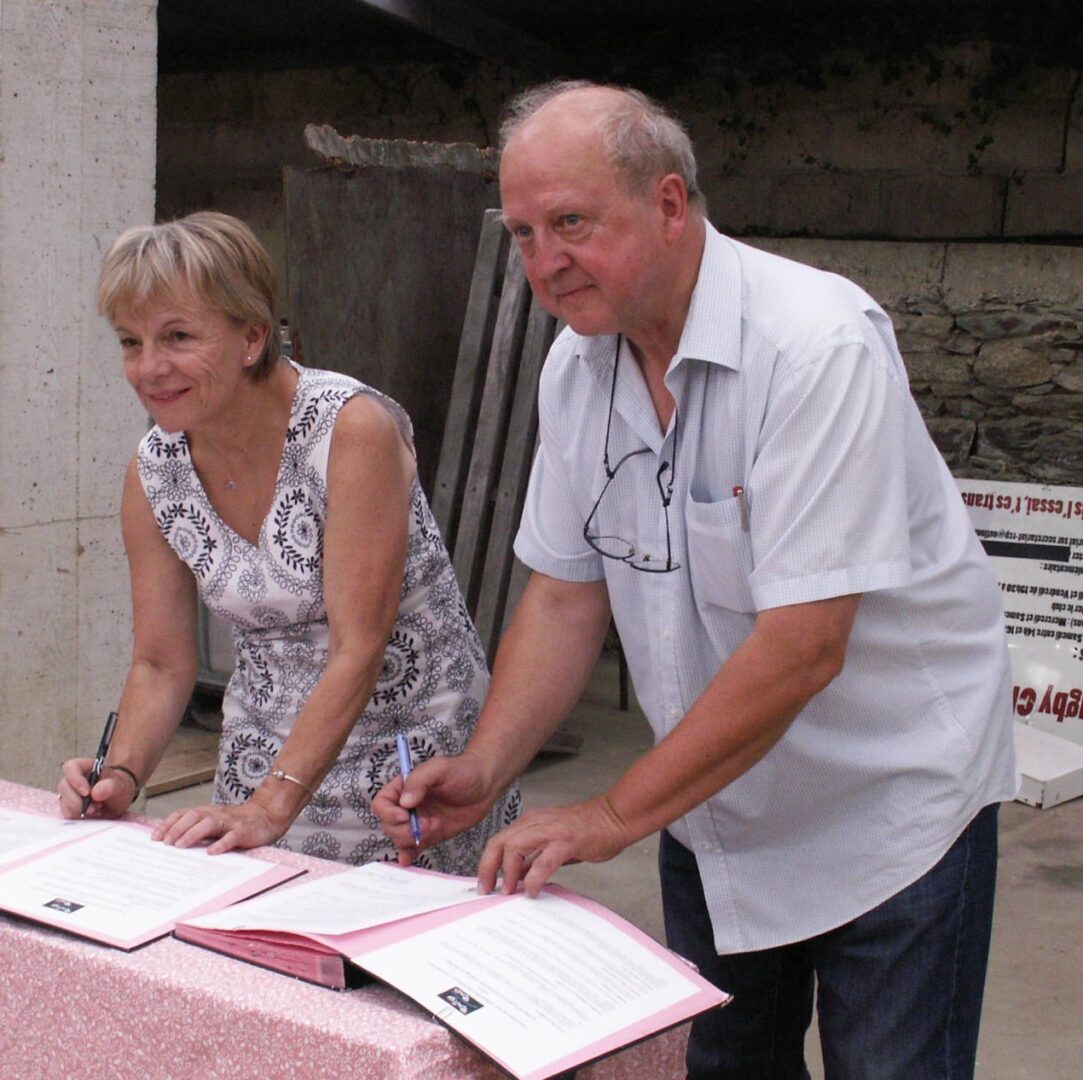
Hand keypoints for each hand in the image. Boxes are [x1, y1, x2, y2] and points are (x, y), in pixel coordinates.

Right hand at [58, 758, 136, 819]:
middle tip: (94, 808)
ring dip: (79, 810)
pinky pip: (67, 813)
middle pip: (64, 787)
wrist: (119, 800)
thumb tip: (95, 793)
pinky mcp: (68, 807)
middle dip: (78, 801)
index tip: (87, 793)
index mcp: (84, 767)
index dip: (76, 780)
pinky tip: (92, 814)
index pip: (71, 767)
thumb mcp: (120, 785)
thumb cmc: (118, 788)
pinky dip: (79, 816)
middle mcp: (73, 779)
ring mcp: (69, 793)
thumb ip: (110, 786)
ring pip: (63, 802)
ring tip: (97, 809)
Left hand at [151, 798, 288, 853]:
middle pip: (193, 816)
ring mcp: (230, 822)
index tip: (154, 838)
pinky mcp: (243, 832)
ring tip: (180, 846)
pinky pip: (231, 837)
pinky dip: (221, 844)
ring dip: (192, 834)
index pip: (184, 814)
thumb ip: (197, 828)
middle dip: (177, 828)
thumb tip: (171, 842)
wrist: (267, 815)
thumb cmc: (238, 822)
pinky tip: (211, 852)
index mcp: (207, 812)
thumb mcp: (215, 822)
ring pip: (209, 823)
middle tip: (165, 844)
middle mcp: (216, 814)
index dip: (168, 824)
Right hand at [373, 752, 496, 865]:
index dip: (388, 813)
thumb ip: (420, 780)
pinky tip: (409, 859)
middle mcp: (407, 805)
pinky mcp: (429, 834)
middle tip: (428, 824)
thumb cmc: (463, 770)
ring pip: (399, 838)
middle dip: (405, 829)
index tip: (405, 816)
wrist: (485, 785)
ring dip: (412, 839)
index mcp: (404, 787)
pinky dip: (408, 855)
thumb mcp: (440, 767)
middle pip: (388, 825)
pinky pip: (412, 848)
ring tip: (434, 827)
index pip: (381, 803)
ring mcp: (418, 821)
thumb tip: (405, 802)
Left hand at [477, 796, 629, 897]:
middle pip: (499, 843)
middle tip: (488, 891)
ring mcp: (550, 830)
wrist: (614, 817)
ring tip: (508, 892)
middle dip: (488, 869)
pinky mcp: (566, 841)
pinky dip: (533, 879)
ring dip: (507, 873)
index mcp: (530, 822)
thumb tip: (516, 879)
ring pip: (514, 848)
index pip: (499, 840)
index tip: (484, 885)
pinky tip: (532, 891)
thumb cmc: (586, 832)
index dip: (487, 863)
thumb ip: (534, 858)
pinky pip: (542, 862)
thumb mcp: (552, 844)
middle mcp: (535, 822)